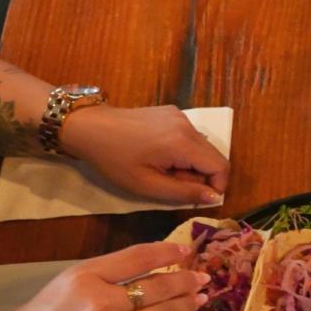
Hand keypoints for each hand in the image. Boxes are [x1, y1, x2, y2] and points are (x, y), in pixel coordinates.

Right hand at [0, 242, 207, 310]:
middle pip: (157, 285)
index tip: (184, 251)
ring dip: (184, 305)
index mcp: (82, 277)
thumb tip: (141, 277)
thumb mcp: (60, 289)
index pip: (138, 257)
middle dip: (184, 280)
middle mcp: (102, 302)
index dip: (167, 252)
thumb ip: (100, 282)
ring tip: (200, 297)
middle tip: (202, 277)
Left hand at [59, 104, 229, 203]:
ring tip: (163, 169)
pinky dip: (183, 151)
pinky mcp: (173, 112)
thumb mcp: (147, 185)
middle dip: (201, 176)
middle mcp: (188, 125)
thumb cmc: (114, 160)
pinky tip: (159, 154)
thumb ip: (184, 193)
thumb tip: (214, 197)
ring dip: (191, 164)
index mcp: (183, 143)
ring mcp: (181, 116)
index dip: (216, 186)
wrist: (89, 127)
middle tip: (173, 184)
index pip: (221, 166)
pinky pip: (190, 137)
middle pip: (214, 156)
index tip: (195, 197)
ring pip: (203, 147)